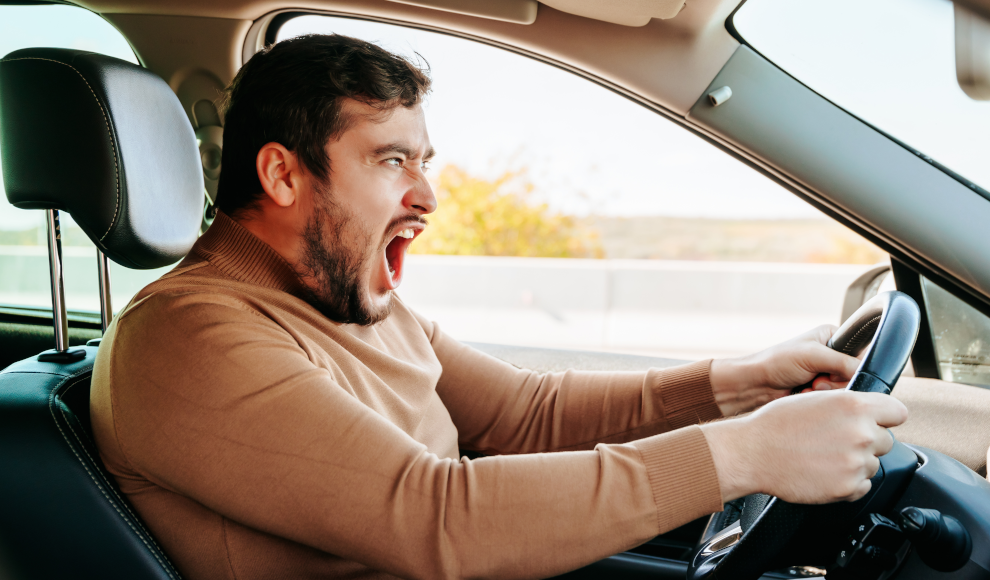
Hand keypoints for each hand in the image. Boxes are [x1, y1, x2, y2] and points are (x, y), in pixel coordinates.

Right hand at [701, 389, 907, 503]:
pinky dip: (847, 482)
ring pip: (873, 463)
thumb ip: (849, 404)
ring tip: (824, 456)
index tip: (876, 421)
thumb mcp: (816, 399)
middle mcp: (861, 433)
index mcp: (855, 405)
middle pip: (887, 440)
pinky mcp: (848, 487)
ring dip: (854, 462)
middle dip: (867, 440)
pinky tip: (824, 471)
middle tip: (837, 441)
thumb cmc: (776, 424)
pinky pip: (862, 486)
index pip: (898, 412)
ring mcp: (856, 462)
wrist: (753, 453)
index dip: (885, 417)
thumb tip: (870, 413)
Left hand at [709, 325, 860, 416]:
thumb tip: (866, 373)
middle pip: (855, 375)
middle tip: (817, 382)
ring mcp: (826, 375)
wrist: (754, 385)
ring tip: (809, 388)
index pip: (861, 354)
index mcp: (833, 337)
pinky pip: (834, 401)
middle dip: (835, 383)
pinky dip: (821, 400)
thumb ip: (843, 363)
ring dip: (827, 393)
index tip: (834, 373)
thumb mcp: (813, 356)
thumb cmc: (776, 362)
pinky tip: (805, 396)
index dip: (852, 368)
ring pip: (845, 391)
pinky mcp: (820, 392)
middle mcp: (832, 355)